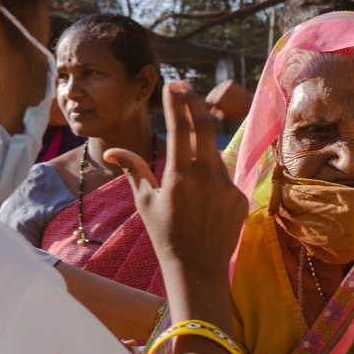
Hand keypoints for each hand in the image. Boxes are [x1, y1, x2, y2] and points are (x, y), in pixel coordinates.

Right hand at [107, 82, 247, 292]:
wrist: (198, 269)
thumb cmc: (165, 236)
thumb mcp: (145, 203)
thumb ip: (134, 170)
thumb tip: (113, 151)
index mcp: (180, 178)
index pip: (181, 129)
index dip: (177, 104)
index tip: (173, 85)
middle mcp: (207, 179)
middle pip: (205, 128)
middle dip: (194, 102)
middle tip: (185, 86)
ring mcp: (227, 187)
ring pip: (214, 154)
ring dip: (201, 149)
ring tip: (187, 168)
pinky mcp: (240, 197)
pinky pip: (224, 177)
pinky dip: (212, 178)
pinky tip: (202, 200)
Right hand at [206, 79, 253, 121]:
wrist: (249, 103)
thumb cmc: (236, 112)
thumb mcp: (222, 116)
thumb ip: (213, 111)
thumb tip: (204, 107)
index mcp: (218, 100)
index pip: (207, 101)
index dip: (209, 105)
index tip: (211, 107)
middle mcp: (220, 91)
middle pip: (211, 94)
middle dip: (214, 99)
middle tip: (220, 104)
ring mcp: (225, 85)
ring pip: (217, 89)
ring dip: (219, 94)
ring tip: (226, 100)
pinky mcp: (230, 82)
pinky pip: (223, 86)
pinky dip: (224, 89)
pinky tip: (230, 94)